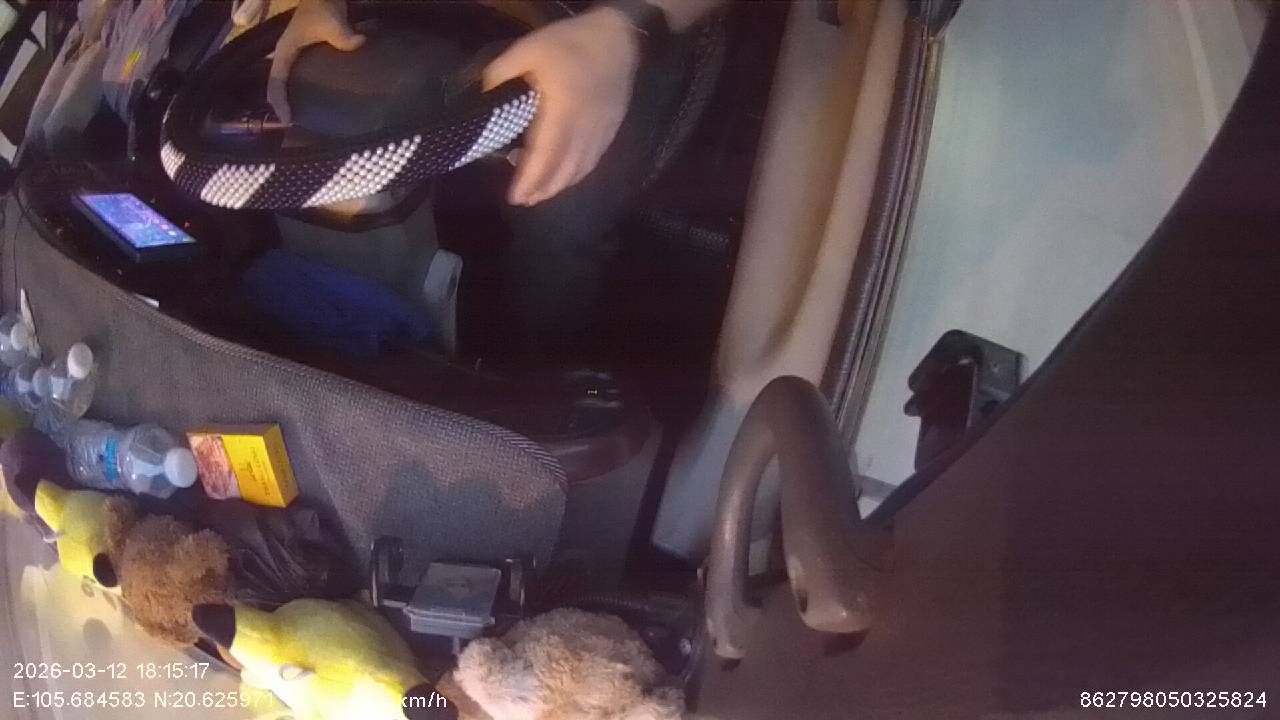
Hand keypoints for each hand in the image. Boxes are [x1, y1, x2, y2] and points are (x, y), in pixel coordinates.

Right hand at [267, 0, 364, 124]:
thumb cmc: (321, 6)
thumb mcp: (331, 21)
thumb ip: (343, 35)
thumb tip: (359, 43)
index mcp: (285, 51)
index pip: (276, 80)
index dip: (279, 101)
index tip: (287, 120)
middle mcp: (286, 55)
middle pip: (277, 85)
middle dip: (281, 105)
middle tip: (292, 125)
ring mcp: (295, 55)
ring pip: (285, 81)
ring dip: (288, 98)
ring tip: (299, 117)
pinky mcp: (305, 55)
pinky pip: (297, 76)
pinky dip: (300, 90)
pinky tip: (314, 101)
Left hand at [484, 8, 640, 205]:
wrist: (618, 38)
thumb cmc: (569, 43)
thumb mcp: (527, 49)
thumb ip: (501, 74)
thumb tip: (485, 101)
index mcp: (562, 110)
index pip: (544, 155)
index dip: (529, 179)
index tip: (515, 196)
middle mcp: (583, 128)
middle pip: (563, 170)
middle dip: (542, 190)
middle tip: (523, 201)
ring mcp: (600, 132)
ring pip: (579, 170)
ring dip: (559, 186)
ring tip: (540, 195)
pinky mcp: (610, 131)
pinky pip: (592, 162)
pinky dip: (576, 175)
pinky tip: (565, 178)